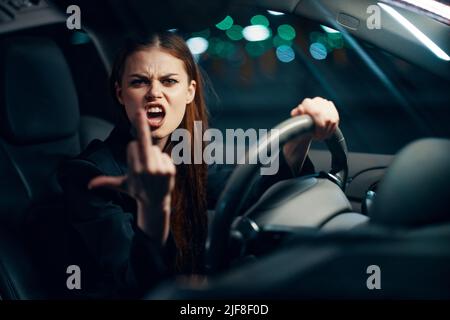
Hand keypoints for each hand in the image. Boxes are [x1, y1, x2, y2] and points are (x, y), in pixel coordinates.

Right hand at [88, 110, 174, 243]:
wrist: (155, 204)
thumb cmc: (137, 192)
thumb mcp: (121, 186)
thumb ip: (106, 182)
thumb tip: (89, 186)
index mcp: (134, 170)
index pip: (132, 146)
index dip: (133, 150)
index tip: (134, 158)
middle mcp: (146, 169)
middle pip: (143, 143)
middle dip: (141, 126)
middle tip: (139, 111)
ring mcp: (159, 170)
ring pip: (155, 149)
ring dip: (153, 156)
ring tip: (152, 171)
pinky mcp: (170, 170)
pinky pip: (165, 155)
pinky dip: (163, 160)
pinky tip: (161, 173)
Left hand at [283, 97, 339, 174]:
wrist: (306, 124)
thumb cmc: (299, 126)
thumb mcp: (295, 126)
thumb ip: (296, 119)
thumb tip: (298, 110)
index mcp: (306, 103)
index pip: (317, 112)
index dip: (319, 126)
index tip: (316, 136)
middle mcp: (316, 100)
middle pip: (326, 117)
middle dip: (324, 130)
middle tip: (320, 138)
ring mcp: (325, 103)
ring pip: (332, 119)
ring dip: (328, 130)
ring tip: (321, 136)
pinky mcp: (331, 107)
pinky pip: (336, 119)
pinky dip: (332, 128)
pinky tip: (327, 132)